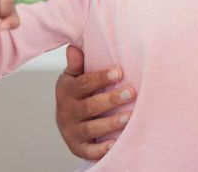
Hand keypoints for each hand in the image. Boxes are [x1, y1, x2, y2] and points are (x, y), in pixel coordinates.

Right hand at [55, 45, 133, 159]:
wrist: (67, 120)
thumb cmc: (78, 92)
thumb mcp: (73, 76)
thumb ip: (76, 64)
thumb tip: (74, 47)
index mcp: (67, 91)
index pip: (84, 84)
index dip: (101, 78)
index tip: (119, 72)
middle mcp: (67, 112)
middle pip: (90, 106)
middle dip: (111, 100)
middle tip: (130, 92)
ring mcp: (72, 131)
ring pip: (91, 128)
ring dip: (110, 123)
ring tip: (128, 117)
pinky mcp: (78, 147)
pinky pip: (89, 150)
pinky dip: (102, 149)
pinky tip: (116, 143)